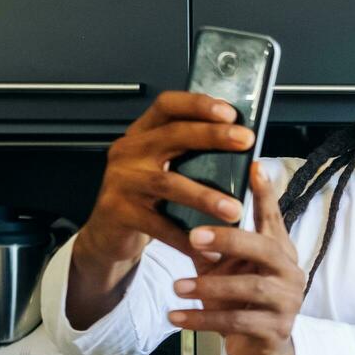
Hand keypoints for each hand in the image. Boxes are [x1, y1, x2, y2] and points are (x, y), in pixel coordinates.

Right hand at [76, 90, 251, 266]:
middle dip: (212, 136)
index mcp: (142, 134)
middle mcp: (128, 151)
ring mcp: (121, 180)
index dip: (197, 104)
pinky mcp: (117, 211)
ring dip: (205, 197)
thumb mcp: (162, 167)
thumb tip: (241, 144)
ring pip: (168, 184)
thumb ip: (190, 153)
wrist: (108, 233)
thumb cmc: (146, 196)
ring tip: (234, 210)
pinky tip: (209, 250)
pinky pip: (157, 225)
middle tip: (246, 140)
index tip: (230, 111)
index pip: (168, 106)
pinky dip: (185, 238)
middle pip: (172, 135)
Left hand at [166, 163, 306, 354]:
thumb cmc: (242, 301)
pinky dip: (203, 319)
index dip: (265, 193)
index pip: (273, 218)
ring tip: (177, 287)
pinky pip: (237, 321)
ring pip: (250, 287)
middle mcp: (290, 272)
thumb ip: (214, 246)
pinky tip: (177, 317)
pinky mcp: (275, 330)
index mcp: (280, 252)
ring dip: (210, 287)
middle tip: (194, 236)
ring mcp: (287, 302)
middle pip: (265, 248)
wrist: (263, 351)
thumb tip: (185, 211)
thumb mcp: (227, 269)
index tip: (255, 166)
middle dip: (229, 239)